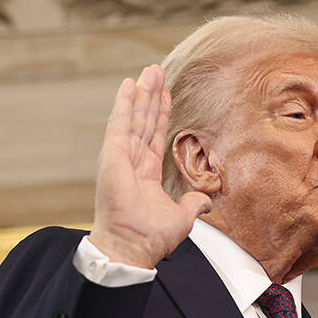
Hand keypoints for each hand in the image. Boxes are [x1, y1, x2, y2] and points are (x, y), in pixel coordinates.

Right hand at [89, 64, 211, 268]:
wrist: (132, 247)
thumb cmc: (150, 238)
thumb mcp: (181, 218)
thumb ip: (192, 204)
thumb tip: (205, 202)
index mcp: (145, 174)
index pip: (153, 136)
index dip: (160, 115)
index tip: (166, 95)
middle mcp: (131, 162)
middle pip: (143, 121)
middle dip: (151, 96)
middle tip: (157, 71)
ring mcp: (120, 157)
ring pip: (133, 117)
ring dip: (141, 93)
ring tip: (149, 71)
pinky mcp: (112, 156)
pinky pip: (120, 123)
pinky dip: (124, 103)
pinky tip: (129, 84)